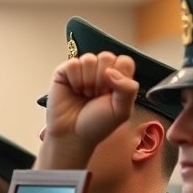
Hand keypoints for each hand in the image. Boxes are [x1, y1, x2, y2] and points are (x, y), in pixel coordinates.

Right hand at [35, 52, 138, 169]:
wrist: (72, 136)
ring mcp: (82, 70)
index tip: (111, 94)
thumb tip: (111, 71)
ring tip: (85, 94)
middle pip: (107, 57)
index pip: (124, 61)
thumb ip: (128, 89)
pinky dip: (74, 79)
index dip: (119, 76)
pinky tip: (74, 90)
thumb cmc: (96, 125)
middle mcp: (100, 71)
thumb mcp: (121, 111)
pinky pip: (72, 63)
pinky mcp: (65, 72)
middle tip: (96, 96)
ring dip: (87, 80)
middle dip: (102, 80)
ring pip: (89, 59)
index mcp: (117, 78)